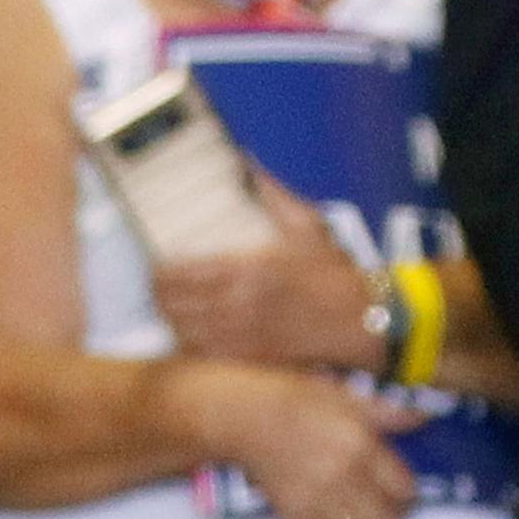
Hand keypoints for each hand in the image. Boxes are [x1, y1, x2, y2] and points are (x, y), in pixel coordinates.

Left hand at [154, 175, 369, 369]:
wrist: (361, 322)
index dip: (159, 270)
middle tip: (158, 284)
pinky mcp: (249, 358)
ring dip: (170, 318)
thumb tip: (245, 161)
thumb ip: (272, 194)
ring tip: (169, 307)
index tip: (157, 263)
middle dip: (159, 293)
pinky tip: (190, 333)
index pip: (180, 273)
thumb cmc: (336, 275)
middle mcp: (239, 303)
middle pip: (172, 303)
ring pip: (181, 330)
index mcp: (249, 268)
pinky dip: (189, 344)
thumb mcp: (308, 226)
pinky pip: (202, 354)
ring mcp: (241, 335)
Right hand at [225, 371, 424, 518]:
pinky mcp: (291, 513)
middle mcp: (343, 476)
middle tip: (387, 511)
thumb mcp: (350, 396)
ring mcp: (316, 498)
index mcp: (362, 446)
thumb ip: (388, 412)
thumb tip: (423, 419)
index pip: (403, 488)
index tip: (404, 492)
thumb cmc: (298, 400)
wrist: (245, 416)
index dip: (409, 494)